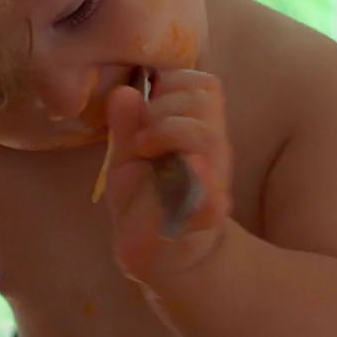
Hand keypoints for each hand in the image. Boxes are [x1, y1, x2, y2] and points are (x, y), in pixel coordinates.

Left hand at [101, 68, 233, 282]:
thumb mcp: (128, 156)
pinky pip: (210, 194)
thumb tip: (123, 92)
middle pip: (205, 99)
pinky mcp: (206, 216)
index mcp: (195, 130)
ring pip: (208, 136)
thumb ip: (126, 125)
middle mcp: (211, 150)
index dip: (173, 84)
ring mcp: (212, 181)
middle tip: (140, 135)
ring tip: (143, 149)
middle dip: (165, 106)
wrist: (161, 252)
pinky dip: (199, 181)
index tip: (146, 106)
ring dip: (172, 131)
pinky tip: (188, 171)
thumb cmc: (146, 197)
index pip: (204, 85)